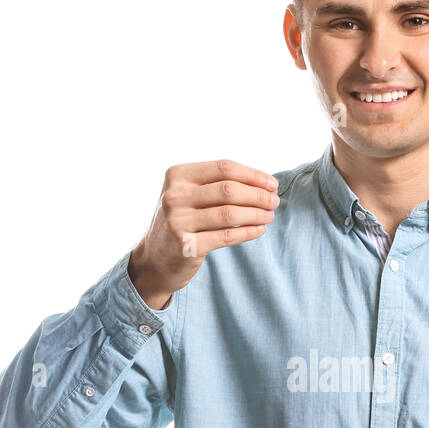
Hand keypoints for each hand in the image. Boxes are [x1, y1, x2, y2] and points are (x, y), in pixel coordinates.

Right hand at [128, 159, 279, 306]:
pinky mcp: (186, 246)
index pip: (224, 168)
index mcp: (177, 175)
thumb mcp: (189, 194)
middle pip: (229, 190)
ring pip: (230, 213)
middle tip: (274, 201)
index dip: (253, 175)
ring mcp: (178, 221)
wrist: (154, 259)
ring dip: (256, 214)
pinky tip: (259, 230)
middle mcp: (174, 195)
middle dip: (258, 195)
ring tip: (269, 215)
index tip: (272, 184)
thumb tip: (263, 183)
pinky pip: (226, 236)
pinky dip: (247, 232)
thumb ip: (217, 185)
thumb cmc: (181, 221)